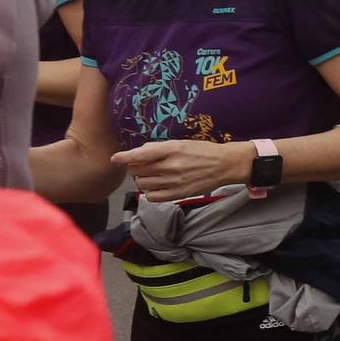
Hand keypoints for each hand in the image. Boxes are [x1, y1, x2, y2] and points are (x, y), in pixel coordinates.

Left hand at [111, 139, 248, 201]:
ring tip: (153, 176)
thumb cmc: (202, 151)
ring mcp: (174, 182)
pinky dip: (150, 192)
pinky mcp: (179, 194)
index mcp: (172, 149)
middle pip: (138, 170)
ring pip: (142, 184)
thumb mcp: (181, 143)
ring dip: (143, 180)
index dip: (124, 157)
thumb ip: (158, 149)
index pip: (140, 155)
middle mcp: (171, 166)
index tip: (115, 159)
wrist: (225, 165)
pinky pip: (152, 197)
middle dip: (136, 167)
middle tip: (144, 165)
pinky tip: (157, 186)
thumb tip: (137, 154)